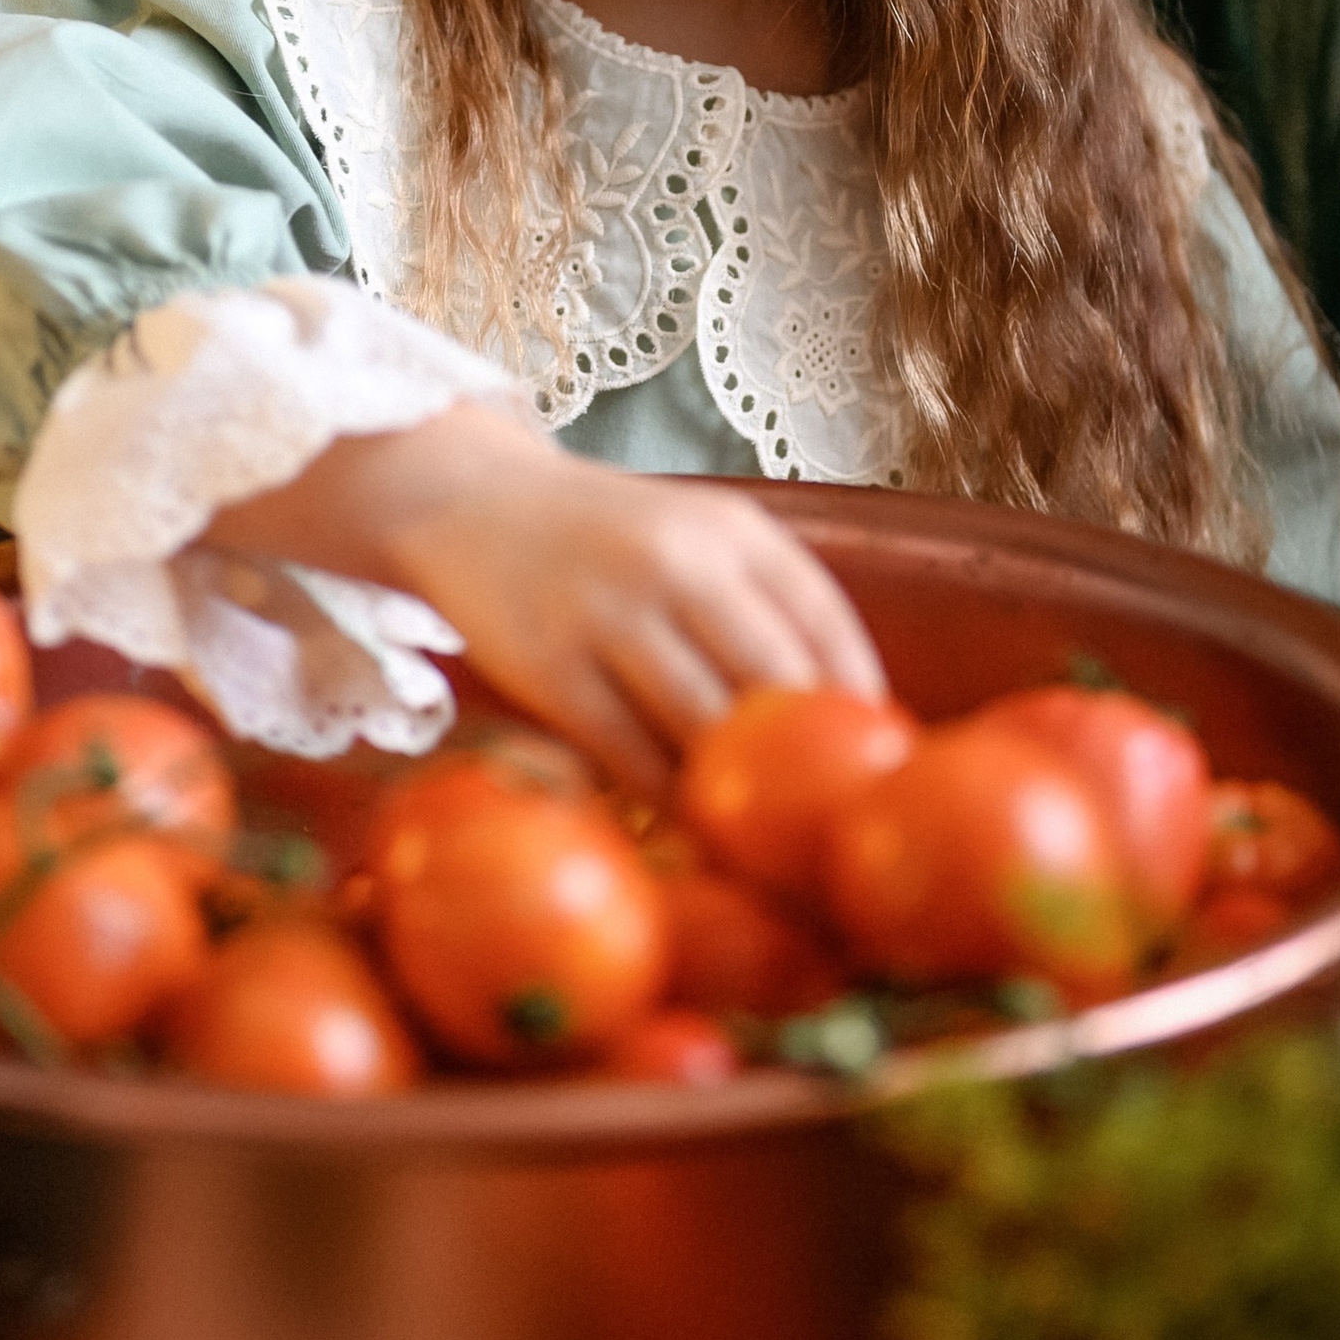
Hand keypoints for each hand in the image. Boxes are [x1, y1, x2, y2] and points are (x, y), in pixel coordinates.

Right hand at [208, 404, 885, 792]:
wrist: (468, 502)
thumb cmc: (604, 540)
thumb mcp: (694, 538)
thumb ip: (763, 605)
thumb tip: (847, 719)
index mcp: (732, 528)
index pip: (826, 622)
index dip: (860, 701)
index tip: (871, 760)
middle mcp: (678, 563)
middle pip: (774, 684)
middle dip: (807, 763)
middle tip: (824, 820)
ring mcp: (611, 614)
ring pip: (703, 729)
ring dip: (734, 792)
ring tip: (759, 838)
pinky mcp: (552, 668)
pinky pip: (629, 755)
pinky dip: (664, 796)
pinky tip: (683, 820)